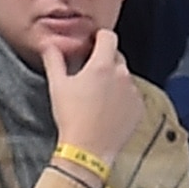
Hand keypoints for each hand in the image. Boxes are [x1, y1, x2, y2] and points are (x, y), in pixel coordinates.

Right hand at [45, 29, 140, 174]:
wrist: (88, 151)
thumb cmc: (71, 118)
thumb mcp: (57, 86)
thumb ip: (54, 60)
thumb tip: (49, 45)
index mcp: (102, 65)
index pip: (108, 36)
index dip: (98, 38)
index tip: (91, 45)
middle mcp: (121, 74)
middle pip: (116, 56)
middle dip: (105, 61)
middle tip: (90, 77)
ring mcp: (132, 92)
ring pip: (124, 76)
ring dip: (114, 80)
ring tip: (98, 98)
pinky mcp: (138, 108)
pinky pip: (131, 95)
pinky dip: (122, 98)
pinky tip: (108, 110)